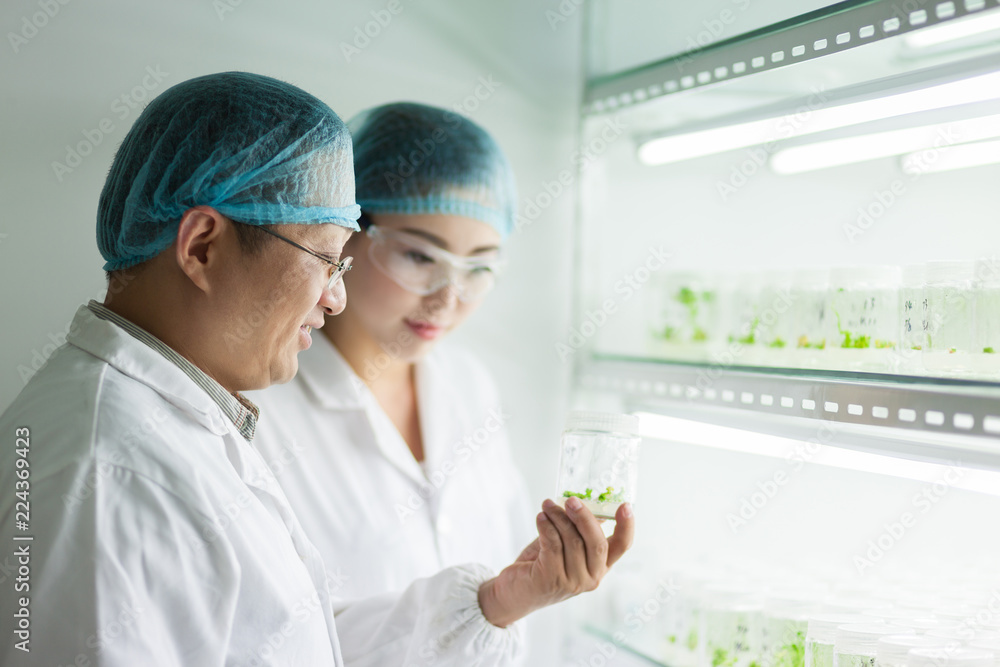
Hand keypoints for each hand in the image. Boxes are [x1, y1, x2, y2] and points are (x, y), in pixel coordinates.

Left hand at [478, 497, 634, 627]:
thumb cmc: (543, 563)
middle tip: (571, 500)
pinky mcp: (551, 579)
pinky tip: (541, 517)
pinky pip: (552, 544)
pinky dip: (546, 526)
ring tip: (547, 505)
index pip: (622, 546)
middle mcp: (591, 577)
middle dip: (584, 517)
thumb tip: (588, 503)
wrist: (515, 591)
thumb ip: (579, 529)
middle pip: (597, 543)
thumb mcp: (566, 546)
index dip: (627, 526)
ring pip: (572, 541)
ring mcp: (572, 582)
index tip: (625, 505)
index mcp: (601, 566)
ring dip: (558, 517)